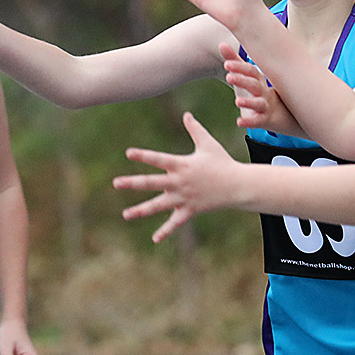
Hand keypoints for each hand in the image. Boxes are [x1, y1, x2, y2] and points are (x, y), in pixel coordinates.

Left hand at [113, 112, 239, 242]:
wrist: (238, 185)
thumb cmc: (222, 162)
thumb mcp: (208, 144)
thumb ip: (195, 129)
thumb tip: (186, 114)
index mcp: (182, 165)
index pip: (159, 159)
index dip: (144, 155)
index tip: (128, 153)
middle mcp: (179, 182)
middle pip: (152, 182)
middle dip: (133, 183)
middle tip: (116, 183)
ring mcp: (184, 198)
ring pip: (158, 205)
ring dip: (141, 210)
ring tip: (125, 215)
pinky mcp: (190, 210)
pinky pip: (175, 222)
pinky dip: (166, 231)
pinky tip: (154, 239)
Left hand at [222, 45, 299, 133]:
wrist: (281, 112)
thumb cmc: (258, 90)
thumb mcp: (246, 77)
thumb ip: (234, 61)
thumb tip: (221, 44)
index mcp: (258, 79)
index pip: (251, 71)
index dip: (239, 67)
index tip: (227, 64)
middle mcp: (264, 91)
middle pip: (254, 84)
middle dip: (242, 80)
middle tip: (229, 77)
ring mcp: (265, 105)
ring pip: (259, 103)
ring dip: (248, 102)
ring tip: (237, 101)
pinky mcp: (264, 119)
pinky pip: (258, 121)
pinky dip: (249, 122)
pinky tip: (239, 122)